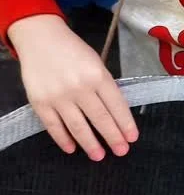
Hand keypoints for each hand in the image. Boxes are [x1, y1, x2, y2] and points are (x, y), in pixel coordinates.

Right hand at [8, 15, 137, 160]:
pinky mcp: (40, 102)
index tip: (132, 138)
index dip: (125, 124)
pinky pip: (54, 126)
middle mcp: (79, 87)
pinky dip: (63, 140)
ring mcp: (58, 96)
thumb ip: (104, 86)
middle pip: (100, 118)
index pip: (116, 105)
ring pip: (78, 127)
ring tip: (99, 156)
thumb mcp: (96, 62)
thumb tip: (115, 115)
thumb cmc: (73, 51)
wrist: (40, 39)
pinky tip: (72, 148)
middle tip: (121, 151)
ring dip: (90, 144)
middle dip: (113, 137)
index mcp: (97, 75)